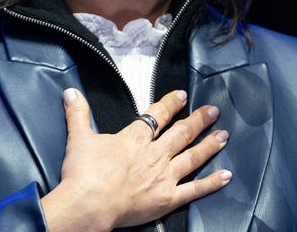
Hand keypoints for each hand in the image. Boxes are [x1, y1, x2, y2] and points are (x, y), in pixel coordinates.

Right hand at [41, 88, 230, 231]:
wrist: (89, 204)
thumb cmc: (83, 173)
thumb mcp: (78, 138)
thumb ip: (78, 114)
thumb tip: (71, 93)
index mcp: (134, 138)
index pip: (157, 115)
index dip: (171, 104)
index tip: (182, 95)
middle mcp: (154, 154)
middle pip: (181, 133)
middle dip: (198, 120)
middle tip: (213, 111)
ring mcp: (164, 177)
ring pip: (192, 157)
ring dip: (209, 144)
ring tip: (224, 135)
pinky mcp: (167, 198)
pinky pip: (195, 189)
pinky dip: (212, 182)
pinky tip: (226, 175)